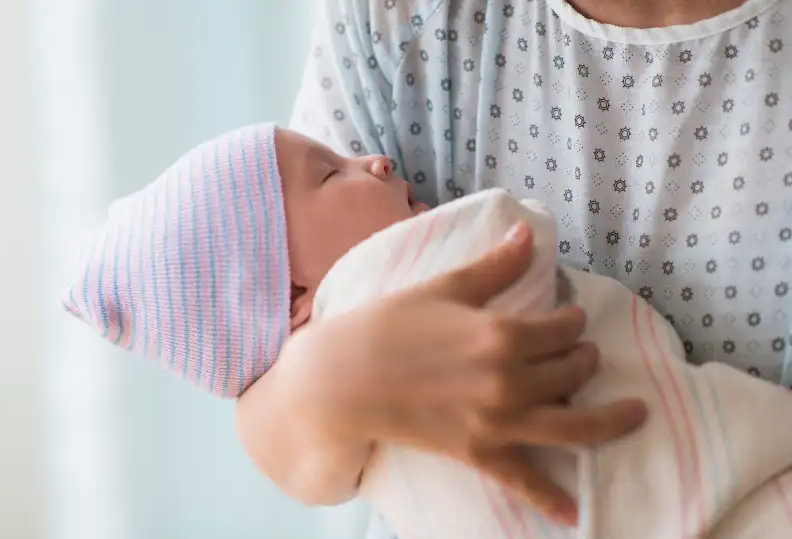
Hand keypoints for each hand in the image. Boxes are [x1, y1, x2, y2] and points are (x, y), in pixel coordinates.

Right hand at [282, 225, 646, 523]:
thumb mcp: (444, 289)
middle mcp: (510, 381)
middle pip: (573, 370)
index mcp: (502, 334)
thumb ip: (494, 267)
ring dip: (610, 420)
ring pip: (574, 426)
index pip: (565, 327)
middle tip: (579, 351)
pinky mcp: (478, 453)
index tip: (568, 317)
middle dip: (583, 357)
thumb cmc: (388, 326)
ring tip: (636, 413)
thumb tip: (528, 234)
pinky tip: (573, 515)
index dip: (573, 319)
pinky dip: (550, 500)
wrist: (342, 379)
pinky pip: (522, 480)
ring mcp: (497, 422)